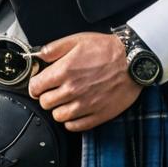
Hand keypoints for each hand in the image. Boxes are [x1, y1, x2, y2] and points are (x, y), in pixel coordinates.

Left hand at [27, 31, 142, 131]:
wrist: (132, 61)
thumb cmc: (106, 49)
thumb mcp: (77, 40)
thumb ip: (54, 48)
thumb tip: (39, 56)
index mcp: (64, 71)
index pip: (36, 86)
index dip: (35, 85)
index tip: (39, 84)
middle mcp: (72, 90)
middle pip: (45, 103)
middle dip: (46, 96)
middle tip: (53, 91)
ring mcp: (85, 105)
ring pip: (58, 116)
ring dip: (58, 109)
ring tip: (65, 101)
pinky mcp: (97, 115)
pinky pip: (75, 126)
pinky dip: (71, 121)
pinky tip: (75, 111)